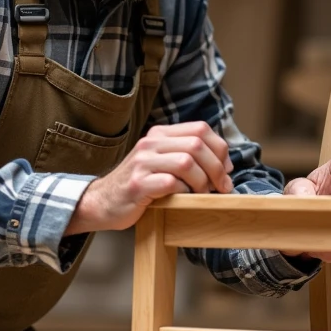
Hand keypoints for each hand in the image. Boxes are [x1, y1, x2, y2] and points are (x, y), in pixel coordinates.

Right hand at [65, 122, 233, 234]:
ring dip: (203, 182)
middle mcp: (151, 143)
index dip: (220, 148)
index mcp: (160, 134)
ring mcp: (142, 163)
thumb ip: (187, 156)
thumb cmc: (140, 185)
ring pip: (186, 162)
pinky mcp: (137, 184)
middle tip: (222, 187)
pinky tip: (183, 198)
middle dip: (217, 168)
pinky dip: (184, 192)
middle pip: (197, 145)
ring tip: (203, 194)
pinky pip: (171, 183)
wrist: (103, 202)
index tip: (227, 169)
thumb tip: (225, 164)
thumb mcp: (162, 161)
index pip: (200, 129)